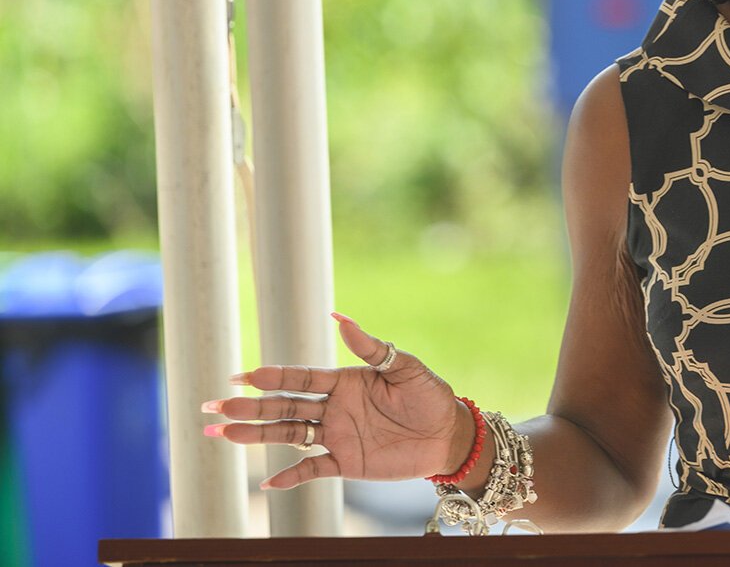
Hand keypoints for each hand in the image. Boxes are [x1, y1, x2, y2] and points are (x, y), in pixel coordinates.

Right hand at [202, 313, 470, 489]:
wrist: (447, 434)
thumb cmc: (430, 395)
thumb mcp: (404, 367)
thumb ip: (371, 348)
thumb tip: (340, 317)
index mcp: (344, 381)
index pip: (299, 379)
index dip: (271, 377)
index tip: (241, 376)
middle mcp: (334, 408)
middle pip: (283, 407)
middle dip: (248, 408)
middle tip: (212, 407)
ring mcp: (336, 436)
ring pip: (288, 435)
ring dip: (255, 437)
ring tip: (221, 435)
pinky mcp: (346, 462)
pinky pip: (312, 470)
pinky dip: (290, 477)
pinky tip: (266, 482)